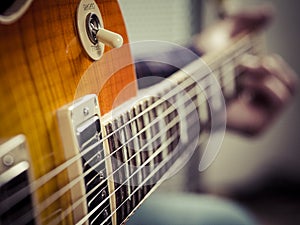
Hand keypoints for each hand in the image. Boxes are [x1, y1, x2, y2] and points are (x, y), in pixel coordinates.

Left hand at [193, 6, 297, 134]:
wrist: (184, 80)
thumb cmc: (199, 60)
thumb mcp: (225, 32)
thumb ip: (247, 20)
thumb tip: (270, 13)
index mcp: (252, 90)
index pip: (281, 79)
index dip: (271, 65)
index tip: (246, 60)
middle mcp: (256, 105)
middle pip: (290, 84)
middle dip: (272, 67)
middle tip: (245, 64)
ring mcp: (256, 117)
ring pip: (289, 91)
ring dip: (267, 75)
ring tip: (242, 75)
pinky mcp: (255, 127)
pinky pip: (281, 100)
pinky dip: (265, 86)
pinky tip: (243, 85)